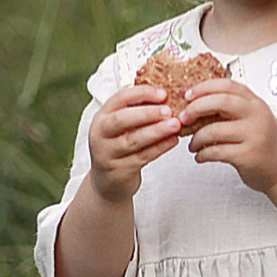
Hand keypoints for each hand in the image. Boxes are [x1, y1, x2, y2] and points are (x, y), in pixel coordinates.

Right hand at [86, 84, 180, 202]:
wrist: (108, 182)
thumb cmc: (119, 147)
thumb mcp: (121, 127)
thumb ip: (136, 111)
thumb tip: (165, 96)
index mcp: (102, 117)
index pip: (119, 99)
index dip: (141, 94)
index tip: (162, 94)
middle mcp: (101, 134)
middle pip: (121, 119)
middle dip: (146, 113)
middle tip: (168, 110)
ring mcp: (108, 153)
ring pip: (133, 140)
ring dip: (156, 131)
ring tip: (175, 125)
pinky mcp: (120, 171)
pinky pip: (142, 157)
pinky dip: (159, 147)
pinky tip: (172, 140)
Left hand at [181, 78, 276, 194]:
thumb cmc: (264, 143)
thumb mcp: (253, 118)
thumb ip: (232, 109)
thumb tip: (196, 104)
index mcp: (255, 103)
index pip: (228, 85)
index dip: (204, 88)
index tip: (188, 95)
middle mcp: (257, 116)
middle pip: (221, 102)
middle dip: (196, 108)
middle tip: (184, 117)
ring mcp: (254, 136)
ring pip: (215, 129)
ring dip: (196, 138)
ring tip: (192, 144)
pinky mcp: (248, 156)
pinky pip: (217, 152)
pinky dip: (203, 154)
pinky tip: (200, 156)